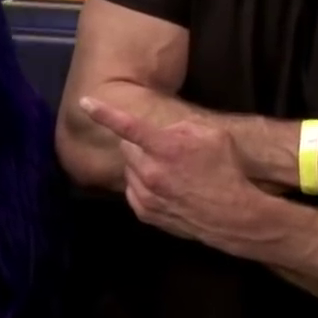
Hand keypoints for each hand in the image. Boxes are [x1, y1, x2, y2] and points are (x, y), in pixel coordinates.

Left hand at [78, 97, 256, 244]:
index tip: (85, 102)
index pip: (127, 126)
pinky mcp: (144, 213)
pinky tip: (165, 188)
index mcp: (165, 147)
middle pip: (127, 148)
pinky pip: (132, 190)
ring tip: (169, 173)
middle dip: (141, 145)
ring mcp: (145, 195)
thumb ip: (182, 128)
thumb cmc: (227, 171)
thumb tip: (163, 132)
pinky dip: (142, 185)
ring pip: (129, 170)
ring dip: (142, 166)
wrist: (233, 216)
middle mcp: (149, 171)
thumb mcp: (212, 136)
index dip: (103, 112)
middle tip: (163, 150)